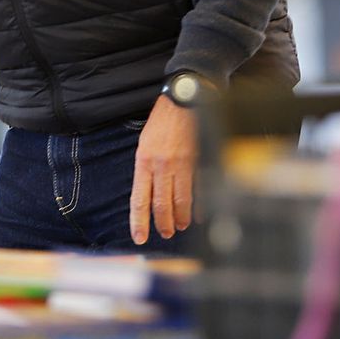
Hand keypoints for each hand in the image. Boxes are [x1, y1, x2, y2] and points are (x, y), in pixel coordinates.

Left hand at [129, 95, 197, 244]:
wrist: (183, 101)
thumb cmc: (162, 122)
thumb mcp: (144, 144)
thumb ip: (146, 169)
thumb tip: (148, 193)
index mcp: (144, 161)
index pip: (139, 199)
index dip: (139, 221)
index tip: (139, 237)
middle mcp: (161, 165)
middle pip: (161, 204)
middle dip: (163, 223)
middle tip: (166, 233)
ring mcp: (181, 164)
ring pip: (181, 200)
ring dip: (181, 217)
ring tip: (181, 226)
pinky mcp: (198, 161)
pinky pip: (199, 189)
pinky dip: (200, 205)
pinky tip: (200, 214)